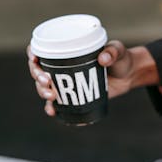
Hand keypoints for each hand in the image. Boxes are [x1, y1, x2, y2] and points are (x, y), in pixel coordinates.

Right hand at [26, 41, 158, 116]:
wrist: (129, 76)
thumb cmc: (121, 58)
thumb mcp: (118, 51)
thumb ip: (112, 52)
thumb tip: (103, 59)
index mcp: (67, 51)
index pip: (41, 49)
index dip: (33, 53)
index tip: (35, 59)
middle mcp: (61, 67)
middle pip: (39, 71)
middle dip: (37, 77)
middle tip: (47, 81)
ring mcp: (66, 83)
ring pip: (45, 88)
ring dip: (43, 92)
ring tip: (53, 97)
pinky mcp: (73, 97)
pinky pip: (58, 104)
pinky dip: (53, 109)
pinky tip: (53, 112)